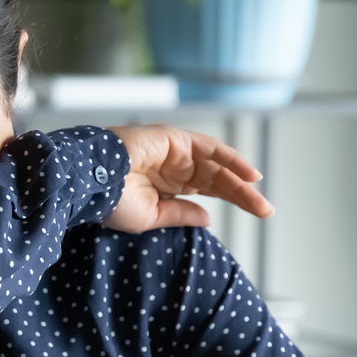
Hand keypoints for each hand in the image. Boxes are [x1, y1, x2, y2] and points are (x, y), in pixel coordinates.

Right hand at [106, 124, 273, 233]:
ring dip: (240, 180)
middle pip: (216, 179)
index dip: (231, 200)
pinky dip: (230, 158)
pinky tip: (248, 174)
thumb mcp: (151, 216)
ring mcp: (174, 151)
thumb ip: (181, 214)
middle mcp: (173, 166)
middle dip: (241, 194)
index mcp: (165, 185)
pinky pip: (209, 148)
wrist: (90, 181)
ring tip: (260, 198)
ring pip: (216, 165)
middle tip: (266, 211)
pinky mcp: (173, 138)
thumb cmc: (110, 201)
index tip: (256, 213)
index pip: (206, 191)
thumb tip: (208, 218)